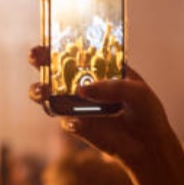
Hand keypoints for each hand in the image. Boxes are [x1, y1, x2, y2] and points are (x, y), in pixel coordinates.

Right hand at [28, 45, 176, 167]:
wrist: (148, 145)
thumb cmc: (146, 111)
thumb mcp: (137, 92)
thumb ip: (113, 87)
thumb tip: (82, 90)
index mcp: (98, 68)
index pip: (76, 50)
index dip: (60, 42)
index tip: (49, 39)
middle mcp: (82, 83)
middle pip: (53, 68)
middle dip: (40, 61)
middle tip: (35, 57)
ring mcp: (76, 105)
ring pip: (48, 95)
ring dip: (39, 91)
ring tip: (42, 92)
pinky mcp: (76, 126)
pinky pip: (65, 121)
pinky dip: (68, 121)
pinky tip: (76, 122)